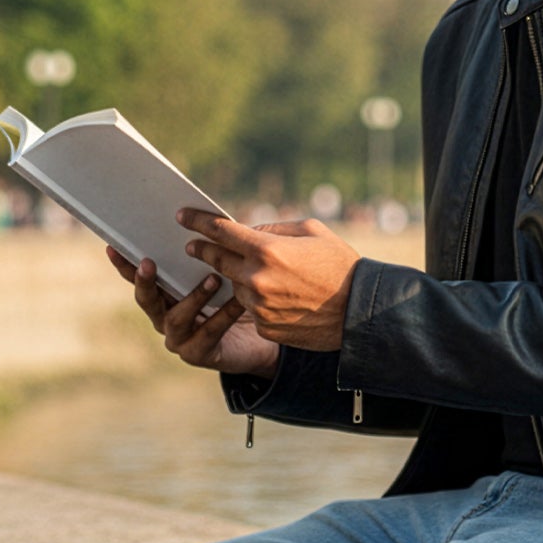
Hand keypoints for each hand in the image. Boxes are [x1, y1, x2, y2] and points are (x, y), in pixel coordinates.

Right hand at [107, 247, 280, 376]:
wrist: (263, 337)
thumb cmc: (241, 297)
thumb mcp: (228, 271)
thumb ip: (215, 253)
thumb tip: (214, 220)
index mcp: (165, 294)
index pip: (140, 277)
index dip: (125, 264)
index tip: (113, 246)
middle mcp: (164, 316)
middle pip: (147, 299)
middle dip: (145, 281)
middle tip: (148, 263)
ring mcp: (178, 338)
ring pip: (176, 318)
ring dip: (194, 296)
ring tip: (214, 279)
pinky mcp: (198, 354)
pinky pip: (208, 332)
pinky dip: (223, 315)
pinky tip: (239, 301)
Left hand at [177, 210, 360, 351]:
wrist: (360, 310)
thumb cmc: (341, 264)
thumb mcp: (312, 232)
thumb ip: (274, 229)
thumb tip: (247, 231)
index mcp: (267, 250)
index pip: (221, 231)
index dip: (198, 222)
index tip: (182, 216)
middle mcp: (256, 278)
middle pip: (217, 260)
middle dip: (203, 251)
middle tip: (192, 246)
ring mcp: (258, 305)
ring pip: (234, 287)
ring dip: (239, 279)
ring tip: (256, 274)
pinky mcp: (264, 326)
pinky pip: (251, 309)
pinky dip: (258, 301)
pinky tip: (279, 297)